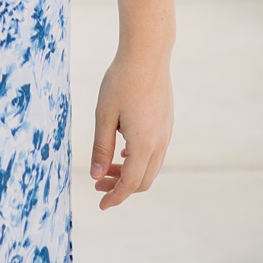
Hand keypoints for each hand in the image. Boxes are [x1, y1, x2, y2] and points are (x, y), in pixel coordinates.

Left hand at [91, 48, 172, 208]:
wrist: (147, 57)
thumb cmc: (121, 83)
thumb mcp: (103, 115)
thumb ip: (100, 147)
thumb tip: (96, 175)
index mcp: (144, 145)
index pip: (131, 183)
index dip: (115, 197)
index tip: (101, 205)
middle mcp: (160, 143)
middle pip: (144, 180)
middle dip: (121, 187)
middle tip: (97, 185)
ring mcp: (166, 134)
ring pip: (150, 167)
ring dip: (130, 173)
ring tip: (106, 168)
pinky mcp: (166, 124)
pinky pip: (155, 153)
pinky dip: (138, 160)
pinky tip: (122, 151)